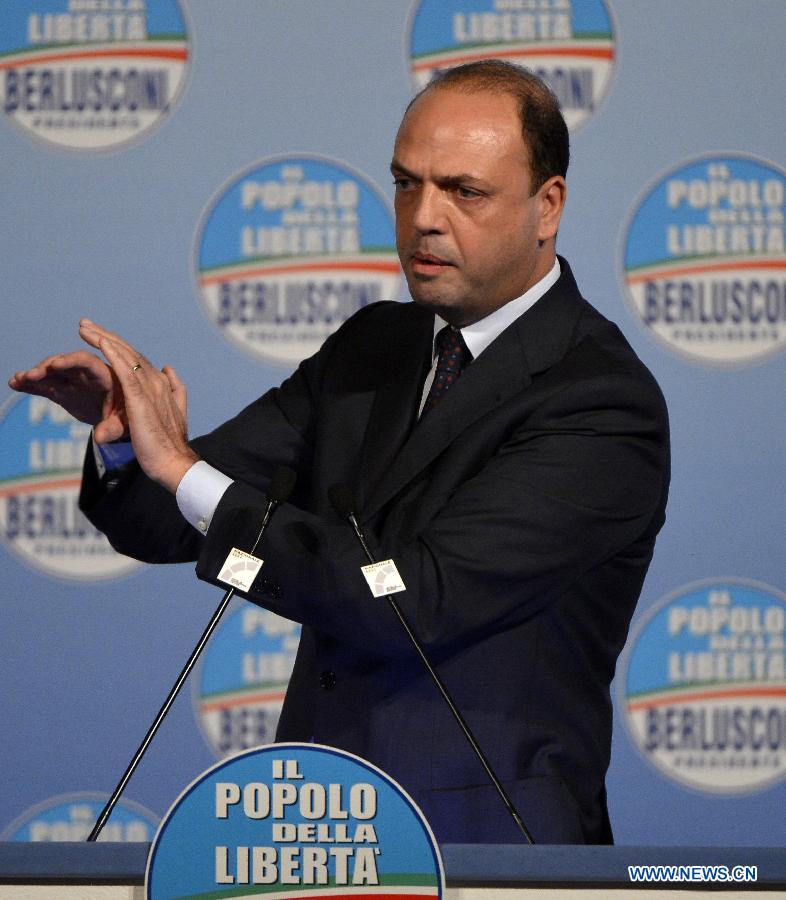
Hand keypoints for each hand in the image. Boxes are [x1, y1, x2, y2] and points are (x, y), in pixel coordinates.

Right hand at [9, 349, 127, 440]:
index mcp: (106, 376)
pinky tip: (14, 384)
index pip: (88, 362)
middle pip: (65, 364)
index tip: (55, 364)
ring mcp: (73, 381)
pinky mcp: (63, 391)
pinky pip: (45, 385)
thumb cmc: (127, 418)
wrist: (121, 420)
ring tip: (17, 380)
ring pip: (52, 374)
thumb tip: (100, 438)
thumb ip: (112, 429)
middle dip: (47, 367)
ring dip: (35, 375)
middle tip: (30, 375)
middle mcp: (87, 374)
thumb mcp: (123, 425)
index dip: (72, 361)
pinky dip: (31, 385)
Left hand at [77, 319, 198, 492]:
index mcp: (161, 384)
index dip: (117, 345)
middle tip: (84, 324)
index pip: (136, 359)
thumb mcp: (173, 412)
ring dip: (104, 339)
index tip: (99, 335)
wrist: (174, 462)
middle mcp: (157, 381)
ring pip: (126, 356)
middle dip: (105, 335)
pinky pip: (125, 371)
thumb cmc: (168, 445)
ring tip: (85, 328)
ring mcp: (150, 389)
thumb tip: (169, 369)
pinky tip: (101, 343)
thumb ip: (174, 389)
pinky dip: (114, 355)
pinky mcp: (140, 399)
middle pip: (129, 352)